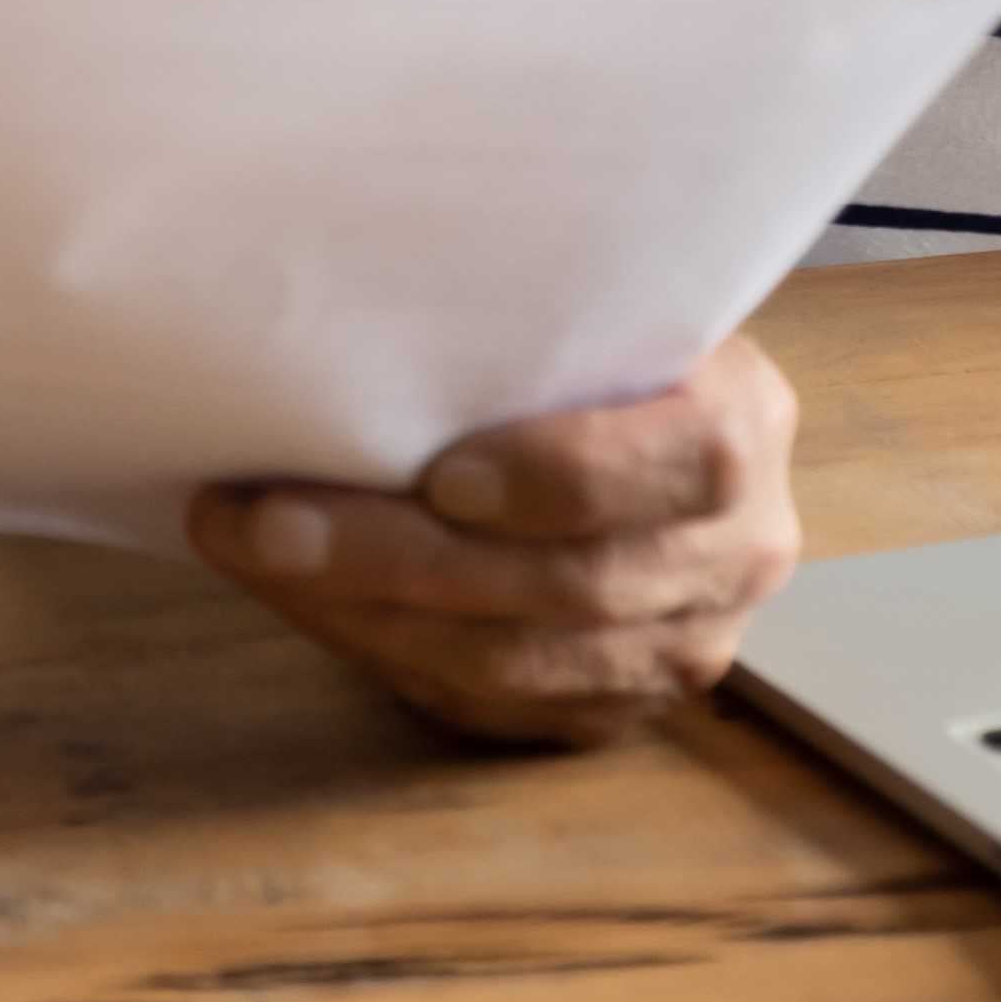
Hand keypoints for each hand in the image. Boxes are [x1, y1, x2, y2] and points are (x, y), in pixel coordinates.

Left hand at [186, 335, 804, 747]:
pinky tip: (302, 600)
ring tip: (256, 554)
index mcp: (744, 424)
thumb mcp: (595, 293)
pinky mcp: (615, 708)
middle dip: (400, 558)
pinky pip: (490, 706)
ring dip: (366, 615)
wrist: (634, 412)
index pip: (685, 463)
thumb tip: (362, 302)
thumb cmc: (588, 334)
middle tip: (269, 521)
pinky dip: (382, 654)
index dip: (562, 476)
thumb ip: (532, 306)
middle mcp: (737, 550)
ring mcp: (683, 645)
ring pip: (518, 662)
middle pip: (572, 582)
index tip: (441, 471)